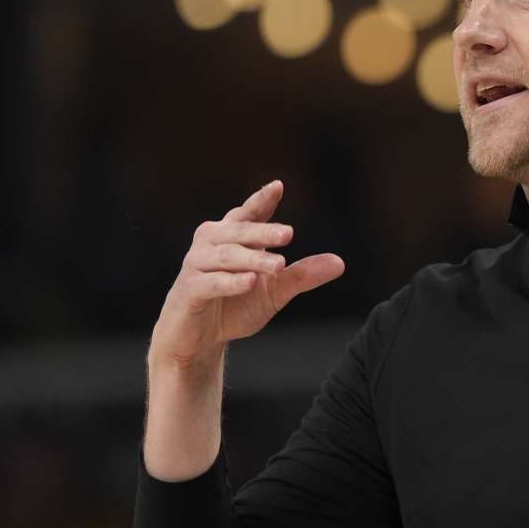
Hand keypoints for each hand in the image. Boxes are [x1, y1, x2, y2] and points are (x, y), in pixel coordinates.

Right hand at [149, 180, 344, 372]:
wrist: (198, 340)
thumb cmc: (233, 307)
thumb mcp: (274, 291)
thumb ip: (301, 275)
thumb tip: (339, 263)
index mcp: (231, 237)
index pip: (248, 214)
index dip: (262, 200)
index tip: (278, 186)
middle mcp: (211, 244)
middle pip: (239, 232)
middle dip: (264, 231)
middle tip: (288, 234)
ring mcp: (196, 266)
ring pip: (227, 256)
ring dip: (253, 259)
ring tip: (277, 265)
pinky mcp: (189, 291)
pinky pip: (210, 282)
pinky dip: (230, 281)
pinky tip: (249, 281)